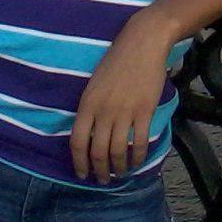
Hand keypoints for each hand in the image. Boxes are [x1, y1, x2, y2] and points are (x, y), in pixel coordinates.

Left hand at [70, 14, 172, 183]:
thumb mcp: (94, 83)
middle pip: (98, 151)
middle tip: (103, 180)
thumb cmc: (117, 60)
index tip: (82, 174)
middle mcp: (103, 111)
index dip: (79, 163)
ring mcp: (125, 112)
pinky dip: (138, 156)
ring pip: (118, 151)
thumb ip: (90, 108)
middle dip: (100, 171)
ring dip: (119, 167)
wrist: (143, 42)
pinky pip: (139, 142)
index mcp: (87, 104)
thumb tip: (89, 134)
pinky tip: (137, 161)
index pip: (77, 142)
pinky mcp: (144, 111)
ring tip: (121, 173)